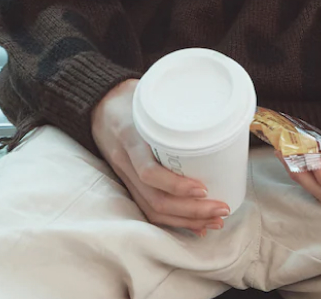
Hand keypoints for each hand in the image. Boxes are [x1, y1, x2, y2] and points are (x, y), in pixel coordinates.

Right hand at [90, 79, 229, 237]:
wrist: (98, 102)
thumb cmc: (129, 96)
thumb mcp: (149, 96)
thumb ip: (175, 107)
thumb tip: (214, 114)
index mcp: (131, 136)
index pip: (149, 171)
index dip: (176, 186)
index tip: (204, 188)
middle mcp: (125, 160)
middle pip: (155, 198)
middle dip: (191, 211)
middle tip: (221, 209)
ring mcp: (125, 174)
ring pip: (152, 209)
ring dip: (186, 220)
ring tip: (215, 221)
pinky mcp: (128, 182)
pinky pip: (148, 208)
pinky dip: (172, 221)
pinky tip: (195, 224)